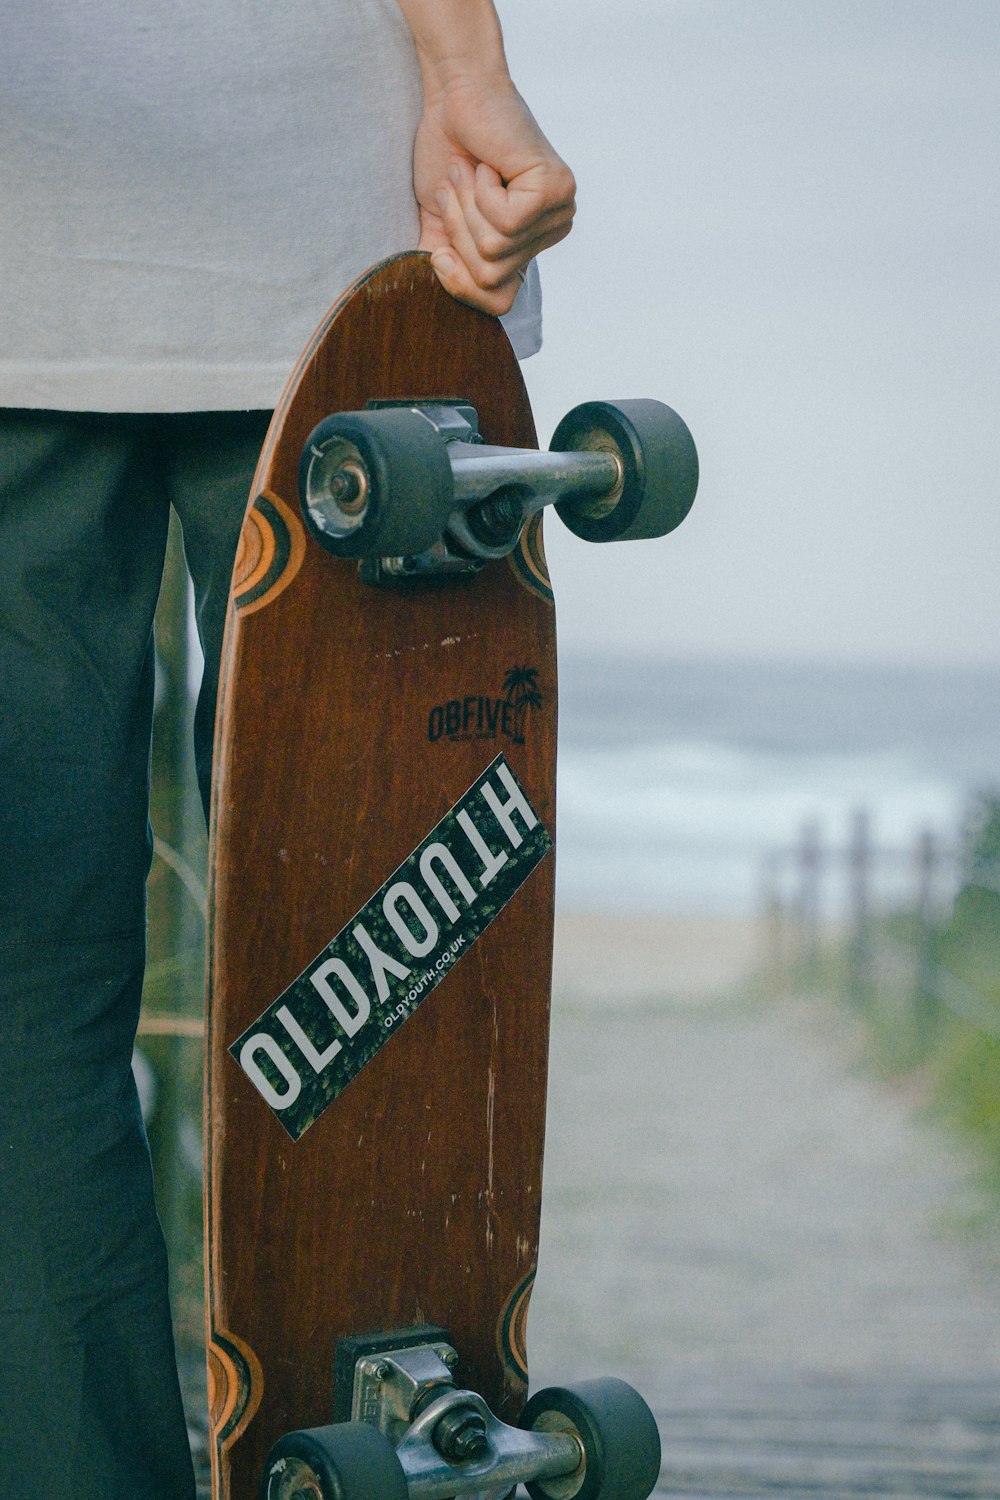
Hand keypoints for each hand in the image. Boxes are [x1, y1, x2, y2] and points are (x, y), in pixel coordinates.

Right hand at [412, 72, 575, 314]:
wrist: (456, 97)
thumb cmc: (449, 153)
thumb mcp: (441, 226)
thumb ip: (446, 269)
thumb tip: (439, 309)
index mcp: (528, 246)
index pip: (498, 302)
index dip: (460, 284)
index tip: (441, 247)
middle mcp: (552, 231)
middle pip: (490, 276)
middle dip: (458, 232)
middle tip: (458, 188)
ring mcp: (559, 212)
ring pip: (495, 249)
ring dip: (466, 207)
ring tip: (471, 172)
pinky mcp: (555, 191)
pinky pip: (505, 221)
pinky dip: (482, 190)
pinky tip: (491, 165)